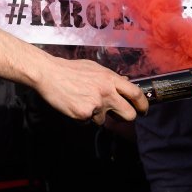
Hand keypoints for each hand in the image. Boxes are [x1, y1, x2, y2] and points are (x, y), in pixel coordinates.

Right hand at [32, 56, 147, 124]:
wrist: (49, 74)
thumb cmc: (70, 70)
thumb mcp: (94, 68)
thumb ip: (110, 77)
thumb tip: (125, 82)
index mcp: (110, 79)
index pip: (136, 94)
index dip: (143, 105)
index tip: (143, 110)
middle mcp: (107, 92)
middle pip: (129, 115)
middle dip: (124, 117)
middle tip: (117, 116)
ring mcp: (96, 105)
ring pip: (103, 121)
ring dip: (95, 116)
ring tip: (81, 102)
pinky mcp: (84, 115)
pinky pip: (87, 122)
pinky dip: (81, 117)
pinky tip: (73, 105)